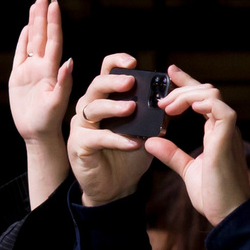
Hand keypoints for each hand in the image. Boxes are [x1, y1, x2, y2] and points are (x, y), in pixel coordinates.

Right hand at [7, 0, 74, 141]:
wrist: (38, 134)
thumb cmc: (49, 121)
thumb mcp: (57, 103)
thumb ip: (62, 83)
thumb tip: (69, 62)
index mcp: (51, 70)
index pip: (53, 40)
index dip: (53, 22)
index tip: (55, 3)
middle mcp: (42, 66)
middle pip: (42, 35)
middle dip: (43, 15)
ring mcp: (30, 71)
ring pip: (32, 40)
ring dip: (34, 22)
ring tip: (36, 4)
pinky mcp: (19, 77)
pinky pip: (21, 54)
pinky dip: (23, 40)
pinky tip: (27, 28)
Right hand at [64, 56, 153, 206]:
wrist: (116, 188)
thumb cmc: (129, 156)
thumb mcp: (145, 132)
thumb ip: (154, 116)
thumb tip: (170, 100)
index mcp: (105, 99)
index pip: (106, 72)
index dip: (117, 62)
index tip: (133, 62)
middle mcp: (89, 108)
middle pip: (97, 85)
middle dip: (114, 81)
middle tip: (131, 82)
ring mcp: (82, 126)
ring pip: (93, 108)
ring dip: (114, 107)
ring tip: (131, 109)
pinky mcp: (79, 146)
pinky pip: (98, 138)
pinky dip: (117, 139)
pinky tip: (133, 143)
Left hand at [146, 63, 249, 223]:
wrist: (228, 215)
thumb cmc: (214, 196)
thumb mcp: (187, 170)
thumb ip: (172, 155)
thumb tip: (151, 141)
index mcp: (216, 133)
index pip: (202, 99)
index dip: (186, 83)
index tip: (169, 73)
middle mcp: (224, 128)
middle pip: (207, 91)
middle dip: (182, 88)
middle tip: (161, 102)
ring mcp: (228, 132)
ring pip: (212, 94)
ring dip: (187, 95)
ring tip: (168, 108)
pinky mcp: (228, 139)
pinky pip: (221, 109)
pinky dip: (203, 103)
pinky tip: (184, 110)